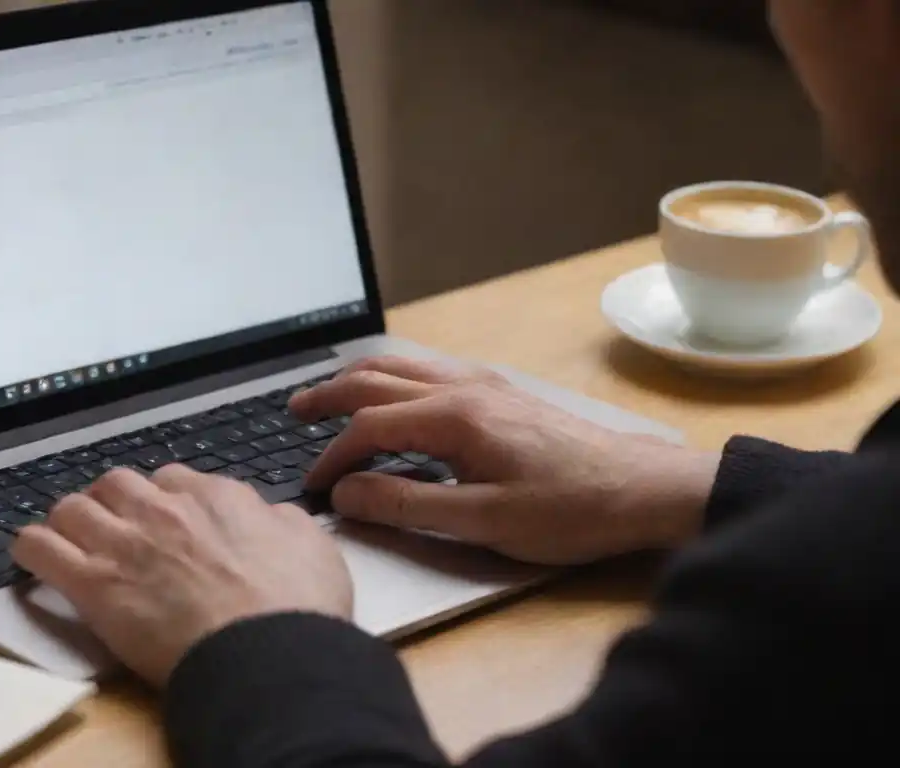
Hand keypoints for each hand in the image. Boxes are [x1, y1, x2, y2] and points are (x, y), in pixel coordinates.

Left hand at [12, 465, 351, 686]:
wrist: (268, 655)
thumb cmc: (296, 610)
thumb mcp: (312, 547)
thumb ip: (283, 521)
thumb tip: (272, 515)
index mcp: (216, 497)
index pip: (173, 480)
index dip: (166, 501)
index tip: (166, 522)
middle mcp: (165, 509)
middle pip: (117, 484)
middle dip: (114, 503)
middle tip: (118, 530)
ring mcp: (124, 542)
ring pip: (72, 506)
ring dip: (71, 521)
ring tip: (72, 542)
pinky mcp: (93, 584)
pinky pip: (40, 547)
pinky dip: (31, 549)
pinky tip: (33, 557)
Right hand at [290, 357, 720, 564]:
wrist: (646, 490)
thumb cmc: (570, 511)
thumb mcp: (484, 522)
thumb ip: (407, 506)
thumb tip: (347, 493)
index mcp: (455, 418)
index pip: (369, 428)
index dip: (333, 457)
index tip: (314, 486)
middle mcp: (465, 389)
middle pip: (377, 379)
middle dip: (329, 395)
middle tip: (293, 413)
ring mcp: (486, 385)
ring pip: (403, 366)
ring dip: (359, 378)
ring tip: (328, 394)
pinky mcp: (502, 393)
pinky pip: (429, 371)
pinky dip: (393, 377)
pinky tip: (393, 394)